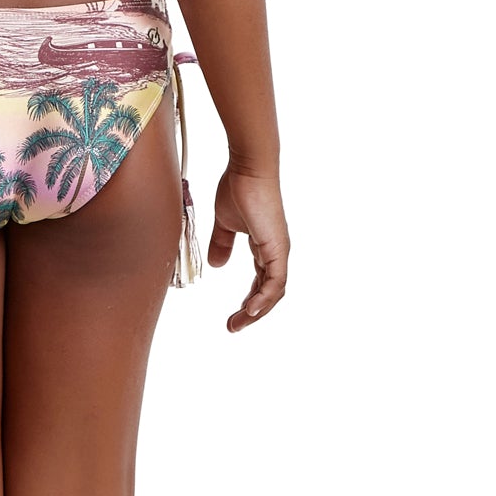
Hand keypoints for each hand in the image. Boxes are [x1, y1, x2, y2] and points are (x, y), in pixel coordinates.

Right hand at [206, 167, 288, 332]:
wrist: (248, 169)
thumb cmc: (238, 188)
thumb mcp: (224, 223)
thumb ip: (221, 243)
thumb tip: (216, 265)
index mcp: (265, 246)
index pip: (262, 282)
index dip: (249, 300)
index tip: (233, 314)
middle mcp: (275, 251)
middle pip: (270, 292)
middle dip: (252, 312)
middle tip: (233, 326)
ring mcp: (279, 250)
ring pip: (274, 291)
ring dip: (257, 311)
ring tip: (239, 323)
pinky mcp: (277, 247)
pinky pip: (275, 281)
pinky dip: (264, 298)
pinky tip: (251, 310)